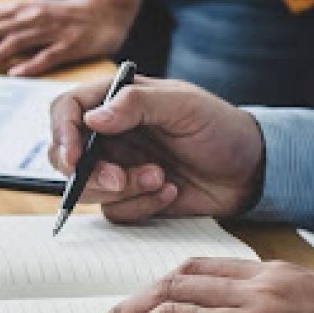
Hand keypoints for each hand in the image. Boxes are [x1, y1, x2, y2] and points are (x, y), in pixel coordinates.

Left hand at [0, 0, 132, 76]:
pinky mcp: (71, 44)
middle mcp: (29, 17)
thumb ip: (3, 27)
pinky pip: (49, 55)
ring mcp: (50, 30)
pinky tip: (16, 75)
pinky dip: (31, 64)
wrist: (105, 9)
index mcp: (17, 11)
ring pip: (14, 43)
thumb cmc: (62, 18)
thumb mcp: (29, 15)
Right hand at [48, 76, 264, 222]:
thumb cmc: (220, 127)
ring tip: (160, 179)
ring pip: (87, 188)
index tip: (75, 158)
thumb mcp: (184, 105)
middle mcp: (110, 134)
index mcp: (116, 102)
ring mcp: (118, 167)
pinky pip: (115, 211)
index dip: (62, 133)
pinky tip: (170, 192)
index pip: (67, 110)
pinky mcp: (131, 197)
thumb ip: (136, 104)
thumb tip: (91, 119)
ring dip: (123, 189)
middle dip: (88, 174)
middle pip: (65, 155)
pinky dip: (142, 205)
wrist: (251, 170)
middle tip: (118, 179)